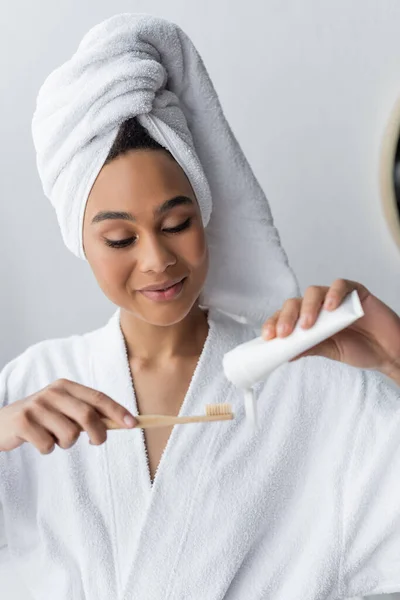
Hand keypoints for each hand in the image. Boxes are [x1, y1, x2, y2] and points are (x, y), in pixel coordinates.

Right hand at [0, 379, 136, 453]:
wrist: (1, 423)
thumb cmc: (41, 419)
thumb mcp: (63, 410)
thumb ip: (87, 413)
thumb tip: (121, 422)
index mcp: (66, 386)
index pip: (98, 397)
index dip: (117, 411)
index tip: (133, 424)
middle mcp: (53, 392)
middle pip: (87, 415)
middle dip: (99, 434)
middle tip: (96, 443)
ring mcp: (37, 406)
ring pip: (69, 434)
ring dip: (66, 444)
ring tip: (55, 439)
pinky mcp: (23, 422)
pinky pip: (48, 445)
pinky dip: (48, 449)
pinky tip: (38, 441)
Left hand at [261, 279, 399, 379]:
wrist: (389, 352)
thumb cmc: (361, 349)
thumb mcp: (329, 351)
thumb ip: (309, 348)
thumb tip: (285, 352)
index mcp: (310, 321)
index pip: (286, 317)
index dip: (275, 323)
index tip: (269, 336)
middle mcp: (320, 307)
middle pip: (295, 302)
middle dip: (286, 316)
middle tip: (284, 332)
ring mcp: (337, 298)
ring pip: (314, 292)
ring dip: (307, 307)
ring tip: (308, 325)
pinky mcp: (355, 292)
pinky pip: (341, 285)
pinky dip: (333, 294)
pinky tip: (331, 308)